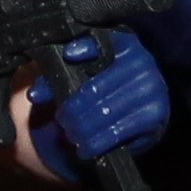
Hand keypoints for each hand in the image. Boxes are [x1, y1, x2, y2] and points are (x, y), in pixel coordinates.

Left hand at [28, 33, 171, 171]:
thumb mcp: (87, 73)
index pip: (102, 42)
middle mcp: (142, 62)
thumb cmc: (110, 86)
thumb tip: (35, 93)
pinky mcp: (155, 115)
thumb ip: (59, 77)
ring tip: (70, 134)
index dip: (84, 48)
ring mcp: (151, 89)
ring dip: (81, 128)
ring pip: (104, 112)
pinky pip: (118, 131)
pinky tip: (84, 148)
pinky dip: (96, 143)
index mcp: (125, 45)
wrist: (145, 109)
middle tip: (61, 119)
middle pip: (95, 87)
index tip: (68, 55)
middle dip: (72, 108)